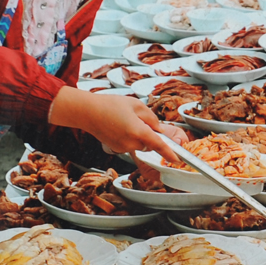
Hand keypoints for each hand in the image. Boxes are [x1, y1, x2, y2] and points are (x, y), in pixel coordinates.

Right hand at [50, 88, 183, 163]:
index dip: (170, 153)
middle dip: (148, 133)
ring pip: (139, 144)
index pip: (159, 145)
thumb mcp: (136, 105)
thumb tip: (158, 128)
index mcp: (138, 131)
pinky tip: (119, 125)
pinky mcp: (116, 148)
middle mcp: (131, 143)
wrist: (87, 112)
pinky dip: (129, 137)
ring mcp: (122, 147)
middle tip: (137, 119)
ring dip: (138, 135)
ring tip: (125, 120)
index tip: (177, 159)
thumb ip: (151, 118)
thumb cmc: (110, 105)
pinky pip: (129, 144)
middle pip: (149, 143)